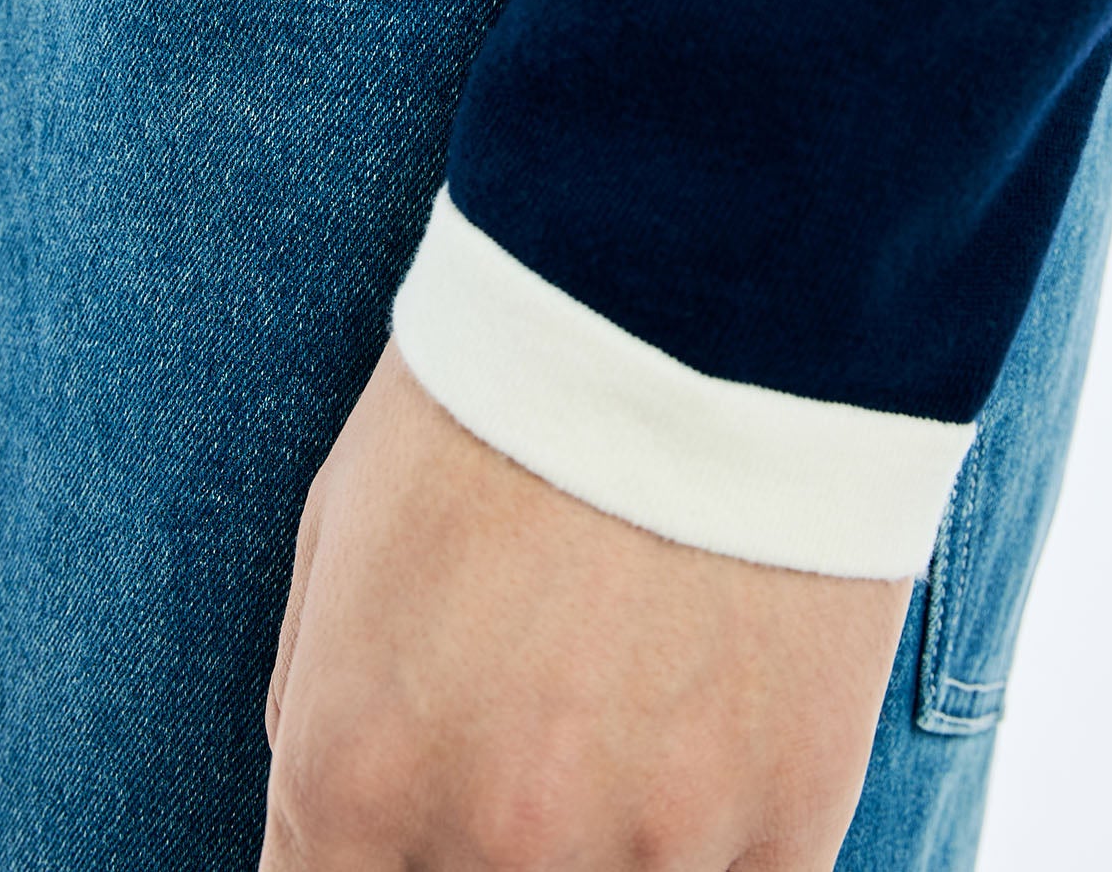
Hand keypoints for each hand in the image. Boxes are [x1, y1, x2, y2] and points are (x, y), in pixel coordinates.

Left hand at [260, 335, 911, 870]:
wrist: (694, 298)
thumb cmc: (498, 392)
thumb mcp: (341, 534)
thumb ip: (320, 709)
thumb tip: (339, 821)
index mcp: (356, 776)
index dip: (360, 868)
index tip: (401, 825)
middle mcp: (494, 843)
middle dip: (480, 839)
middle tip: (528, 725)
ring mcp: (652, 850)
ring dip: (605, 835)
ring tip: (623, 697)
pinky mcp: (791, 821)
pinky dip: (715, 842)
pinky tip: (710, 730)